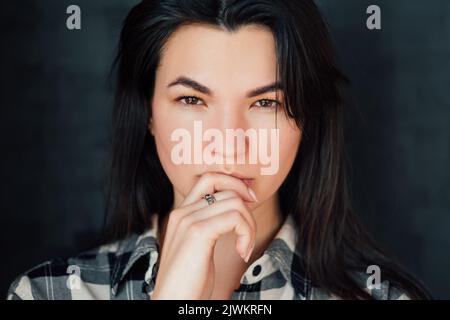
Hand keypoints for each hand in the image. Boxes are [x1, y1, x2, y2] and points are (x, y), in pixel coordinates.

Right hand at [151, 172, 257, 299]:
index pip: (209, 179)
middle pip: (224, 187)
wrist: (173, 303)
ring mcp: (188, 220)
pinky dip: (246, 233)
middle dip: (246, 205)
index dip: (233, 184)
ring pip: (234, 202)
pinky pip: (235, 217)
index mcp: (181, 214)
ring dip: (249, 225)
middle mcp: (182, 212)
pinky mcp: (198, 232)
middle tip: (250, 228)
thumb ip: (210, 226)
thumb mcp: (199, 248)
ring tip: (244, 246)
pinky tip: (241, 252)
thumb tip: (235, 213)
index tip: (249, 202)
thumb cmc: (188, 282)